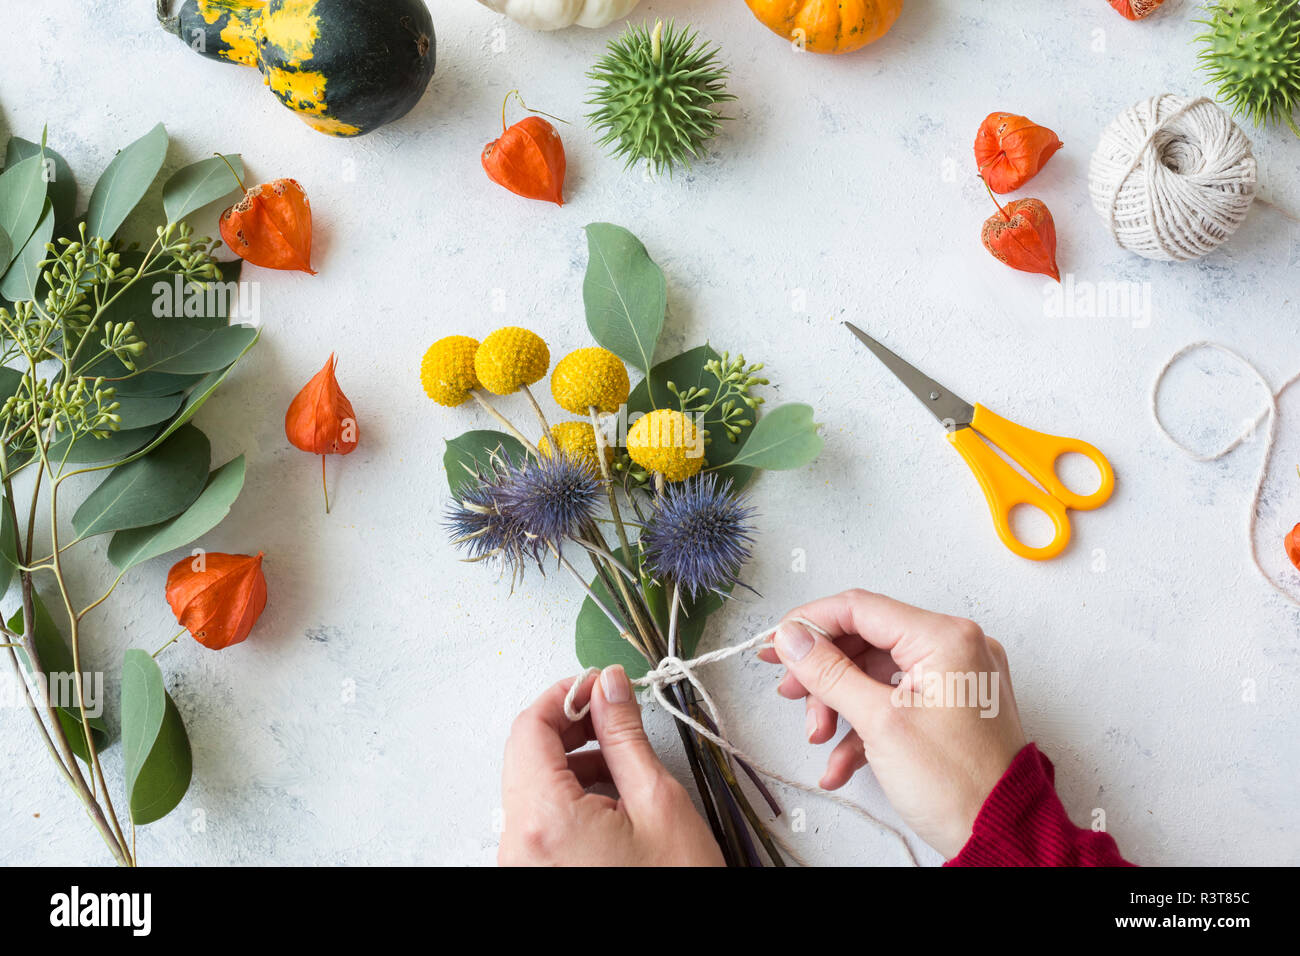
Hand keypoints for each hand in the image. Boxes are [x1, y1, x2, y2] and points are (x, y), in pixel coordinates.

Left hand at [499, 664, 724, 865]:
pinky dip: (567, 796)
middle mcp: (518, 846)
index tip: (596, 685)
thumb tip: (608, 686)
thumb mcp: (657, 802)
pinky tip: (608, 795)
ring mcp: (521, 866)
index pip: (527, 728)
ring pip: (531, 787)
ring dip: (569, 760)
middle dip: (568, 725)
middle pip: (524, 756)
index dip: (563, 695)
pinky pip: (538, 820)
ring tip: (620, 758)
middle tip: (612, 712)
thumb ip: (624, 735)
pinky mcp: (534, 876)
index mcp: (543, 821)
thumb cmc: (678, 889)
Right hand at [759, 589, 1027, 858]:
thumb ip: (830, 673)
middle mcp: (955, 647)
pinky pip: (895, 699)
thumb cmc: (959, 784)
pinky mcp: (950, 705)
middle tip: (790, 692)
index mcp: (945, 637)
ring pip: (875, 673)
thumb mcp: (880, 723)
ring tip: (818, 738)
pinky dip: (865, 725)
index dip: (810, 623)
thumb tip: (792, 638)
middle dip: (823, 674)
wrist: (1001, 837)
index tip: (777, 644)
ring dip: (839, 705)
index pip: (860, 608)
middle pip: (865, 641)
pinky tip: (841, 761)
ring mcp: (954, 677)